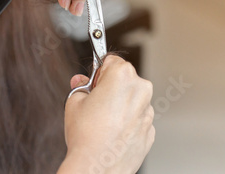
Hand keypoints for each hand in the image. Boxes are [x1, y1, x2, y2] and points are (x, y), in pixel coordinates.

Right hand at [60, 56, 154, 173]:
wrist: (97, 168)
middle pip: (125, 79)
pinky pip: (137, 119)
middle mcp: (141, 90)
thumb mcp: (74, 102)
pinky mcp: (150, 130)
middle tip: (94, 103)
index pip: (111, 60)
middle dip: (110, 87)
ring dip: (120, 105)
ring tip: (102, 121)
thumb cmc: (86, 136)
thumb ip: (80, 86)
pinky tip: (112, 133)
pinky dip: (127, 123)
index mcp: (123, 75)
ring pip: (132, 100)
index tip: (93, 81)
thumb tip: (80, 81)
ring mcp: (148, 111)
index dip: (99, 72)